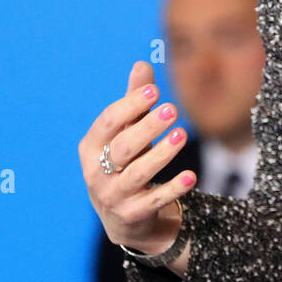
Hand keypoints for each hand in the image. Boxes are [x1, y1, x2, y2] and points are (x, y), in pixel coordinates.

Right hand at [78, 61, 196, 254]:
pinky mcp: (131, 215)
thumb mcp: (126, 132)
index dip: (130, 105)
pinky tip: (191, 177)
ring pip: (138, 174)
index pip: (108, 122)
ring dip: (161, 154)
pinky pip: (154, 201)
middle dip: (147, 127)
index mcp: (90, 147)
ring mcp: (112, 196)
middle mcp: (96, 173)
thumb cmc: (125, 162)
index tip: (154, 90)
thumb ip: (134, 102)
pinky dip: (173, 189)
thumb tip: (142, 64)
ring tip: (182, 135)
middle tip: (173, 109)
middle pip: (123, 147)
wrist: (123, 217)